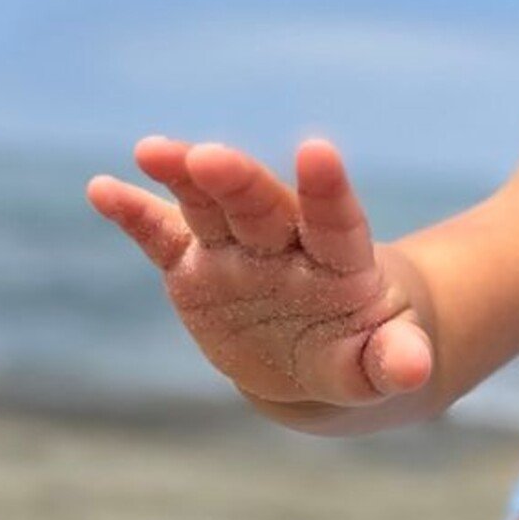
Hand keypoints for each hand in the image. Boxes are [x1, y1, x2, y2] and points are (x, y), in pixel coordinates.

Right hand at [86, 136, 432, 405]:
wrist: (321, 356)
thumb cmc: (364, 349)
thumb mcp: (383, 361)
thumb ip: (396, 359)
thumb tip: (415, 368)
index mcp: (340, 260)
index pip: (335, 220)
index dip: (326, 189)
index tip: (317, 153)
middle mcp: (285, 243)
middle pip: (262, 205)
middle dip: (239, 181)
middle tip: (212, 158)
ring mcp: (236, 251)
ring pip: (210, 207)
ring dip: (184, 179)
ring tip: (154, 152)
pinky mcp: (195, 267)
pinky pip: (161, 237)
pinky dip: (134, 213)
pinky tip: (103, 191)